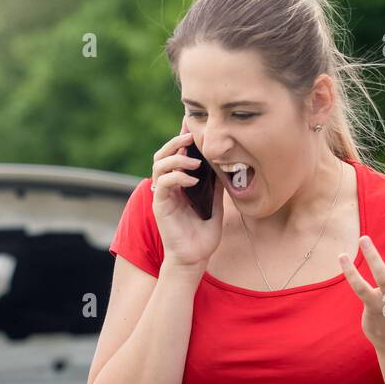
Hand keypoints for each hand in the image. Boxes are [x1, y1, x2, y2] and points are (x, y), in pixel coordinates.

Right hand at [150, 118, 224, 271]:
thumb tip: (225, 165)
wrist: (195, 258)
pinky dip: (177, 177)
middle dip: (175, 142)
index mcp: (178, 184)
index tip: (192, 125)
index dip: (181, 138)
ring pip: (159, 165)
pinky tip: (193, 180)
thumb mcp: (215, 204)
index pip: (175, 155)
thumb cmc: (203, 234)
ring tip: (194, 161)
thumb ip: (215, 185)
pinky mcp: (160, 206)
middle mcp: (167, 187)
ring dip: (176, 158)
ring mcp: (162, 196)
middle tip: (191, 137)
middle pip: (162, 154)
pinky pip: (163, 184)